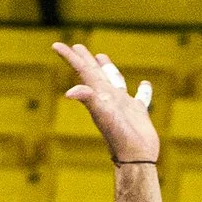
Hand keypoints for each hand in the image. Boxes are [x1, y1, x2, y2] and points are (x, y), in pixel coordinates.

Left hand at [51, 38, 159, 167]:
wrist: (134, 157)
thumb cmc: (118, 136)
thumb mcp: (102, 114)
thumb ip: (88, 99)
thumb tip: (69, 92)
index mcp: (98, 94)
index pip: (82, 71)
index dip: (70, 57)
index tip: (56, 45)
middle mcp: (108, 97)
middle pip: (94, 73)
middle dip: (85, 59)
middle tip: (77, 46)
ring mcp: (122, 104)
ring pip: (114, 81)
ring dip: (108, 68)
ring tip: (101, 56)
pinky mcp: (138, 112)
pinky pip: (141, 97)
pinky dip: (144, 90)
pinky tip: (145, 83)